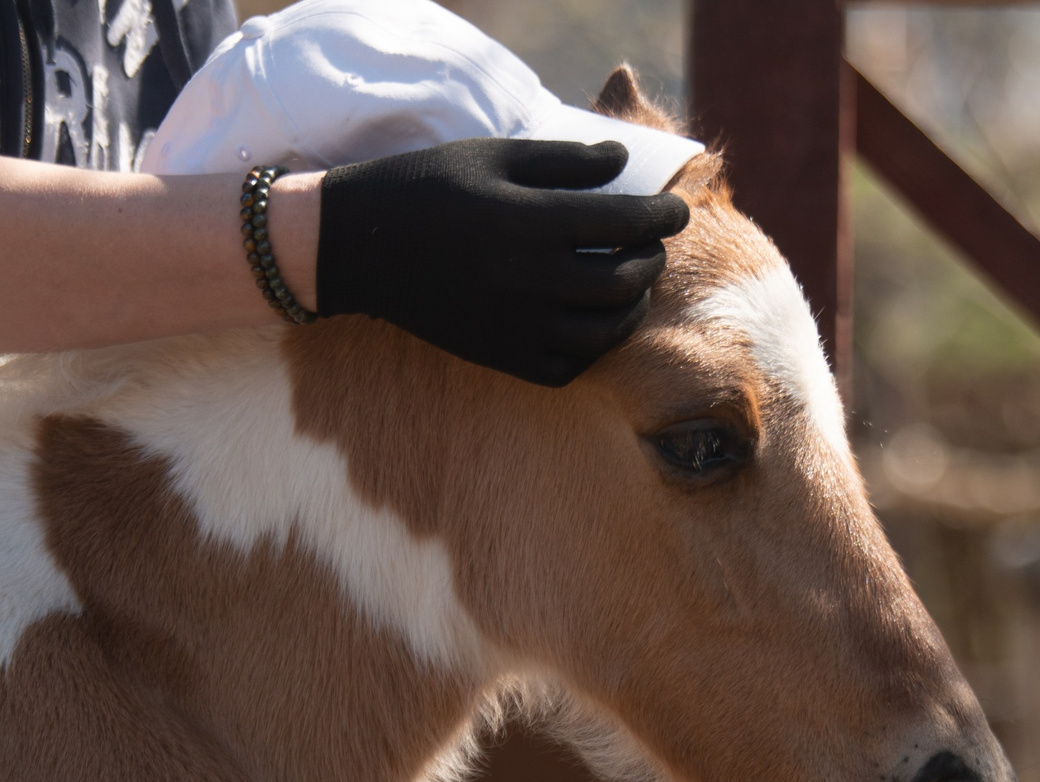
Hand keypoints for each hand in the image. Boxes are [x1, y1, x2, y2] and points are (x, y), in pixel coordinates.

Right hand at [315, 138, 691, 387]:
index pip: (624, 222)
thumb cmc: (432, 186)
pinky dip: (591, 349)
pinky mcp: (499, 356)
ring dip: (631, 309)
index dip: (662, 216)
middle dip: (650, 261)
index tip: (677, 210)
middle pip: (624, 281)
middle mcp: (529, 278)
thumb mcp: (496, 156)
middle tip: (651, 247)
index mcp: (530, 221)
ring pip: (604, 332)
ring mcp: (515, 325)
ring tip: (632, 286)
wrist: (363, 244)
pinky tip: (592, 323)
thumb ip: (565, 161)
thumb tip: (625, 163)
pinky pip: (567, 367)